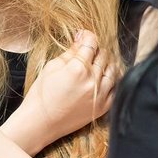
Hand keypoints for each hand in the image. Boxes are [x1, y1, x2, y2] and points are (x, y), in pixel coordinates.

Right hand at [11, 31, 118, 151]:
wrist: (41, 122)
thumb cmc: (42, 94)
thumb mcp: (52, 67)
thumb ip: (69, 52)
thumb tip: (80, 39)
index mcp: (78, 68)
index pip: (91, 43)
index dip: (87, 36)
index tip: (83, 35)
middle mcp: (92, 80)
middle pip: (103, 54)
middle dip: (95, 49)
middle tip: (86, 50)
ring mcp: (100, 94)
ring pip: (112, 69)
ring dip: (105, 62)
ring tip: (96, 62)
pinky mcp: (103, 107)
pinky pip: (115, 87)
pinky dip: (112, 79)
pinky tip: (104, 76)